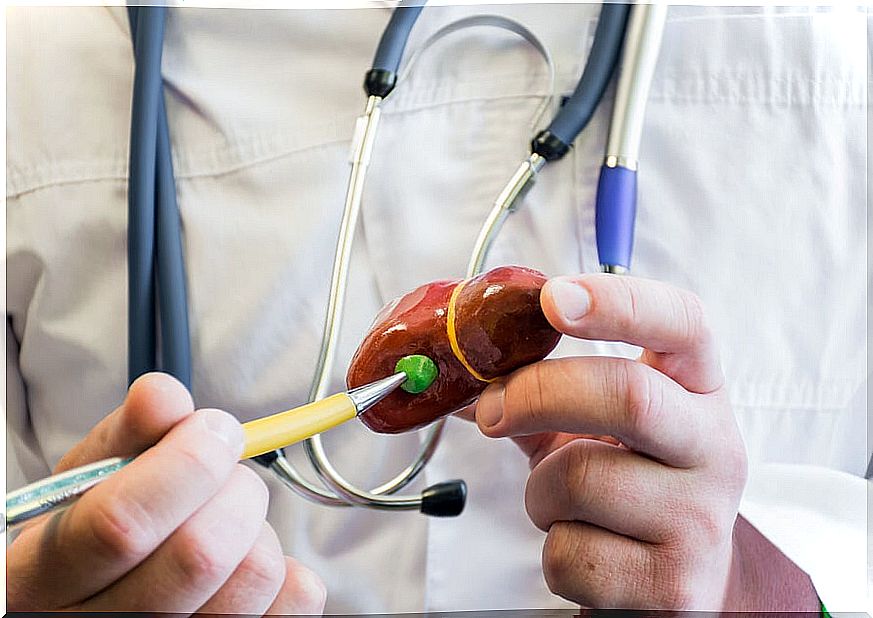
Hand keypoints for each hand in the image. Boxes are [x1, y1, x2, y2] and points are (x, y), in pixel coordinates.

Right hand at [7, 373, 326, 613]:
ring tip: (229, 520)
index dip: (185, 464)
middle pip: (201, 554)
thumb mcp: (86, 484)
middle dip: (234, 487)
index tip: (215, 429)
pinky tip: (248, 560)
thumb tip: (163, 396)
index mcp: (46, 579)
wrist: (96, 601)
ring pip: (256, 574)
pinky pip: (296, 600)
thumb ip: (127, 437)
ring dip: (259, 527)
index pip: (122, 524)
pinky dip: (290, 568)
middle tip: (227, 473)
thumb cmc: (92, 533)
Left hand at [474, 274, 816, 609]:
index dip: (619, 300)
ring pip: (581, 481)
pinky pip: (572, 554)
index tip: (552, 298)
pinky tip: (583, 547)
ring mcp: (702, 520)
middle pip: (628, 396)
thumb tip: (459, 370)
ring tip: (561, 503)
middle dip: (538, 394)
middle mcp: (715, 448)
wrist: (672, 579)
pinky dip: (552, 551)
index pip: (683, 323)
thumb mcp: (595, 426)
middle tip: (492, 411)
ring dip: (539, 492)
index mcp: (698, 391)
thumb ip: (541, 389)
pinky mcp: (677, 586)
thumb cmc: (624, 485)